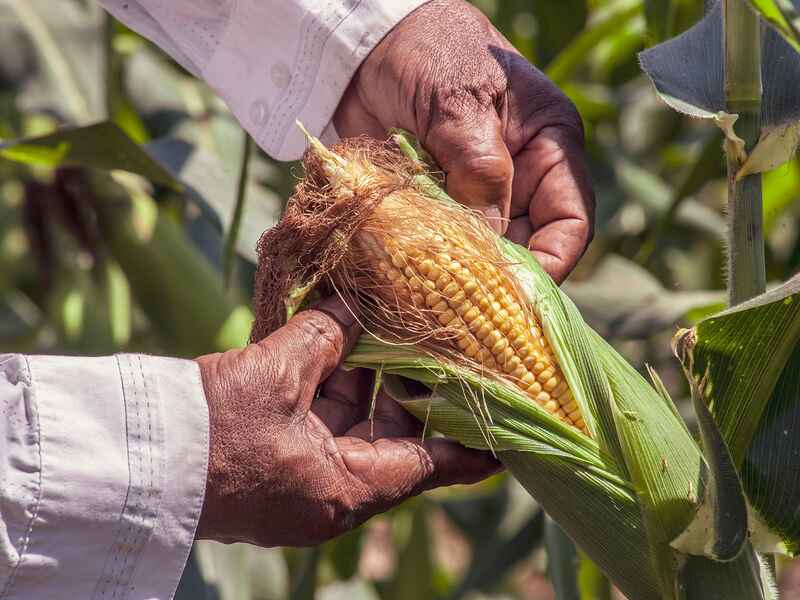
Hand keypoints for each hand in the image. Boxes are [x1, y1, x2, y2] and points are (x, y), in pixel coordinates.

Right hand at [194, 296, 499, 545]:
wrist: (132, 461)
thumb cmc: (210, 432)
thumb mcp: (276, 377)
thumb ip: (323, 338)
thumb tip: (352, 306)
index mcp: (346, 488)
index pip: (431, 466)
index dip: (472, 445)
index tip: (508, 430)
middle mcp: (330, 491)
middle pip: (392, 436)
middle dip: (408, 387)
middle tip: (437, 343)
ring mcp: (300, 477)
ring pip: (351, 423)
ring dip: (363, 377)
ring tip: (386, 326)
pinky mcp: (273, 459)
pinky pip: (316, 421)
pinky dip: (327, 384)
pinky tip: (336, 340)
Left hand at [334, 0, 594, 282]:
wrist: (363, 45)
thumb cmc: (427, 52)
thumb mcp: (460, 102)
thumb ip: (479, 169)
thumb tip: (488, 243)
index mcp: (549, 147)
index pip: (571, 221)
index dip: (552, 263)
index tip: (518, 295)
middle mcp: (519, 178)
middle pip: (526, 247)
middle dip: (500, 280)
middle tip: (466, 311)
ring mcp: (474, 195)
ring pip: (481, 254)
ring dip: (459, 277)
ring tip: (434, 298)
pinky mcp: (434, 205)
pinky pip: (440, 247)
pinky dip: (426, 264)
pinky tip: (408, 278)